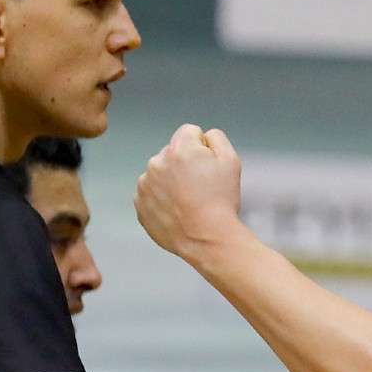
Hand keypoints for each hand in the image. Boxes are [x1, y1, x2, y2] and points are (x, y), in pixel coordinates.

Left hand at [135, 124, 246, 260]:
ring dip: (171, 182)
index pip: (189, 132)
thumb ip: (216, 138)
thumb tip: (203, 135)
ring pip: (160, 173)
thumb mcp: (231, 161)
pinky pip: (151, 193)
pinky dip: (162, 199)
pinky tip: (178, 211)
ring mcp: (145, 184)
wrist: (207, 238)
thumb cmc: (221, 201)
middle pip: (172, 153)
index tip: (208, 167)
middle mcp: (157, 162)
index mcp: (179, 149)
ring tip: (188, 202)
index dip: (203, 147)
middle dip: (184, 164)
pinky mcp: (140, 203)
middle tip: (200, 188)